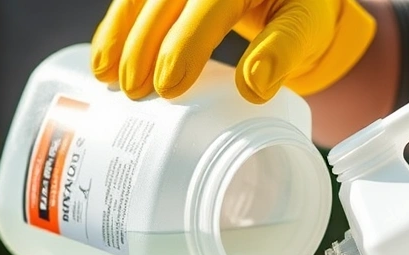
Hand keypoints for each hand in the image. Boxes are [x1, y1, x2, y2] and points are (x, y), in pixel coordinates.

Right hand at [89, 0, 376, 102]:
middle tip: (134, 91)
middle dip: (144, 44)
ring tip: (106, 77)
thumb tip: (254, 86)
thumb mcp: (305, 28)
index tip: (169, 85)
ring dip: (120, 35)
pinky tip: (103, 58)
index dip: (186, 42)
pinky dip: (116, 26)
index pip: (211, 2)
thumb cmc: (301, 10)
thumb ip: (282, 52)